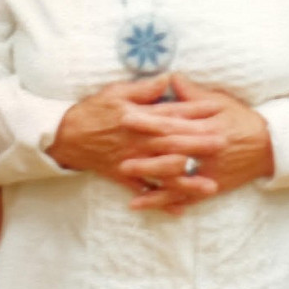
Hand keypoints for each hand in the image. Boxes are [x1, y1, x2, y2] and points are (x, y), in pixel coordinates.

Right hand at [51, 75, 223, 208]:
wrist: (65, 136)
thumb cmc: (92, 110)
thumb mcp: (116, 92)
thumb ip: (144, 89)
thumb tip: (168, 79)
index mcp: (139, 118)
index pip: (173, 114)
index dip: (196, 111)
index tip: (217, 109)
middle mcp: (139, 141)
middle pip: (174, 143)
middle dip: (199, 145)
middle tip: (223, 145)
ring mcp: (132, 161)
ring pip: (163, 173)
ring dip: (187, 180)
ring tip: (210, 187)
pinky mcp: (123, 176)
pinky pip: (145, 191)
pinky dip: (160, 201)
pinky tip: (179, 210)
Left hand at [120, 73, 273, 213]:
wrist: (271, 147)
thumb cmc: (242, 120)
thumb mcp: (221, 103)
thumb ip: (194, 95)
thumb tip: (171, 78)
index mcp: (207, 127)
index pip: (173, 123)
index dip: (149, 121)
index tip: (125, 117)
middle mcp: (207, 151)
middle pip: (170, 150)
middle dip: (143, 150)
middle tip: (117, 148)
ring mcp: (207, 172)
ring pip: (174, 176)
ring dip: (148, 176)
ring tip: (123, 174)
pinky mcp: (209, 188)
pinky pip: (183, 197)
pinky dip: (161, 201)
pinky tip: (140, 202)